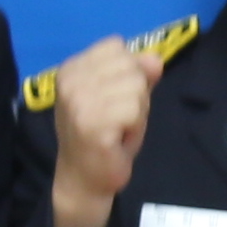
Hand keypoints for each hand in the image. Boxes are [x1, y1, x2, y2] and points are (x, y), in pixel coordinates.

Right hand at [44, 33, 157, 226]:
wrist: (84, 180)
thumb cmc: (103, 136)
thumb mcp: (119, 96)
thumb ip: (137, 73)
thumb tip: (156, 59)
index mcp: (71, 69)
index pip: (116, 46)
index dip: (127, 71)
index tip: (112, 98)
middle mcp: (71, 81)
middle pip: (130, 66)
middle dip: (135, 94)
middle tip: (118, 119)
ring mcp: (79, 102)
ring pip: (136, 88)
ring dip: (137, 113)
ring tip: (119, 130)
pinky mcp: (93, 124)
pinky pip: (135, 110)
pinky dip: (135, 128)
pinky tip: (119, 140)